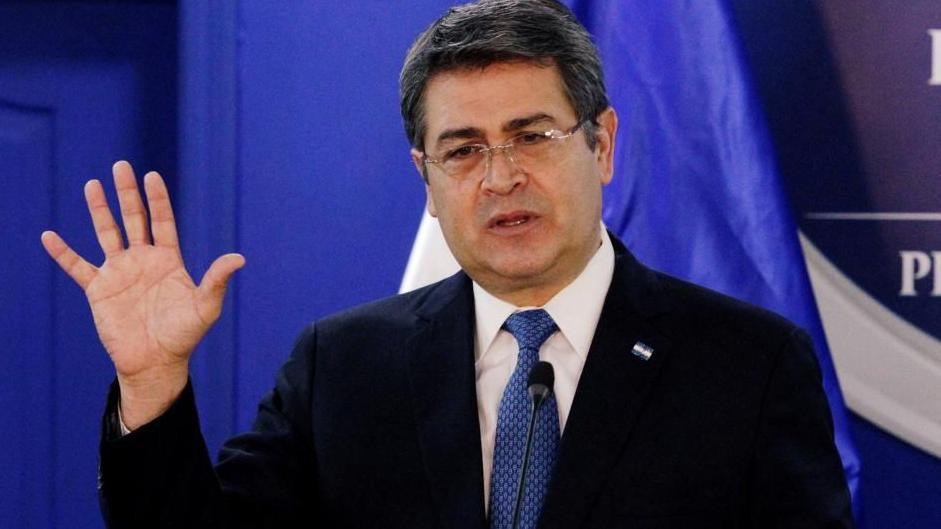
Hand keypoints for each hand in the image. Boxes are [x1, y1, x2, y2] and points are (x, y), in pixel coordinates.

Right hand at [41, 161, 243, 427]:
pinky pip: (77, 267)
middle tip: (121, 166)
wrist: (156, 362)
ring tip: (92, 184)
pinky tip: (49, 236)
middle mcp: (142, 261)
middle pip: (133, 219)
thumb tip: (240, 258)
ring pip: (106, 233)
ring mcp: (119, 273)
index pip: (161, 222)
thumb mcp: (205, 306)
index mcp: (168, 260)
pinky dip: (63, 253)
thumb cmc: (184, 335)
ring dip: (99, 210)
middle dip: (127, 193)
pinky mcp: (99, 290)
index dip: (157, 199)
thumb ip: (217, 280)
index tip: (151, 176)